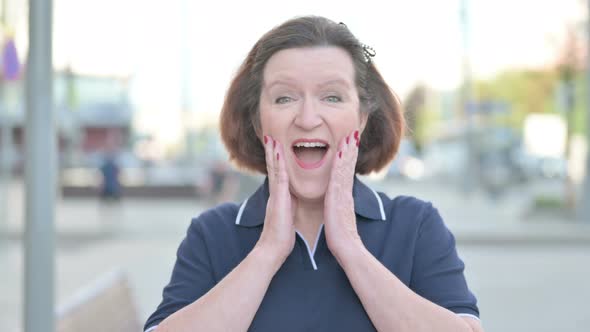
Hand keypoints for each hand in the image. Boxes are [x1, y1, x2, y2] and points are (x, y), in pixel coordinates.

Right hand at [254, 136, 295, 266]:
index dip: (278, 160)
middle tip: (271, 136)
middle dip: (272, 151)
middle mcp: (275, 193)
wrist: (272, 249)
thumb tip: (294, 200)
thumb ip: (289, 207)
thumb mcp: (288, 217)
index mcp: (279, 197)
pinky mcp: (278, 198)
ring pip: (275, 168)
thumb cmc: (282, 237)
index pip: (279, 174)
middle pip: (274, 167)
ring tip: (273, 137)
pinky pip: (280, 176)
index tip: (278, 146)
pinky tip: (279, 151)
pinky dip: (279, 163)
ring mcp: (276, 194)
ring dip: (273, 152)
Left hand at [324, 130, 363, 261]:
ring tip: (349, 137)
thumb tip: (340, 207)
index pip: (346, 174)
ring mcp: (343, 194)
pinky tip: (341, 152)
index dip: (348, 159)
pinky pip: (340, 176)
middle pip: (348, 167)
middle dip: (350, 150)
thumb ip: (340, 210)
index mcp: (344, 197)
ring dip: (347, 151)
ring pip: (345, 168)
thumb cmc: (341, 238)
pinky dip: (342, 163)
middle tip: (352, 134)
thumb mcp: (339, 219)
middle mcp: (345, 193)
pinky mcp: (339, 197)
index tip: (349, 146)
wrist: (347, 248)